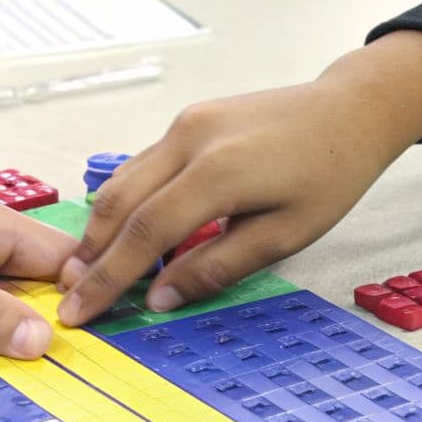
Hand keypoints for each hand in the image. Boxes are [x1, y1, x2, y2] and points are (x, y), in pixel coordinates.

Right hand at [56, 31, 421, 325]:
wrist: (351, 109)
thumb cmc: (331, 173)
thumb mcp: (285, 235)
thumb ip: (217, 266)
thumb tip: (160, 299)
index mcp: (218, 172)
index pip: (145, 233)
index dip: (109, 278)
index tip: (81, 312)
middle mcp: (190, 140)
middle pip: (120, 204)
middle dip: (90, 257)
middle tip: (70, 298)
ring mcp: (186, 124)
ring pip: (124, 181)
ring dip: (100, 228)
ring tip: (84, 272)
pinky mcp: (189, 119)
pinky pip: (143, 165)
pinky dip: (124, 201)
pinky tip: (118, 230)